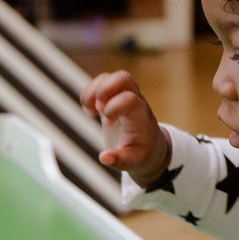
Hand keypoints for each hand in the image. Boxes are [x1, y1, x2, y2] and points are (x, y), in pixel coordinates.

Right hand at [80, 70, 170, 185]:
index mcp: (140, 116)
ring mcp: (124, 96)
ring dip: (93, 90)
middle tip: (98, 108)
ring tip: (90, 111)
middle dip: (104, 89)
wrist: (149, 146)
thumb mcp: (133, 162)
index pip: (129, 98)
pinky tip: (89, 111)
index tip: (108, 122)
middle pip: (123, 77)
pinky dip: (89, 93)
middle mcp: (134, 101)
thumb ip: (119, 160)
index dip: (114, 107)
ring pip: (110, 77)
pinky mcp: (114, 97)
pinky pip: (101, 83)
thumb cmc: (142, 153)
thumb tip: (104, 158)